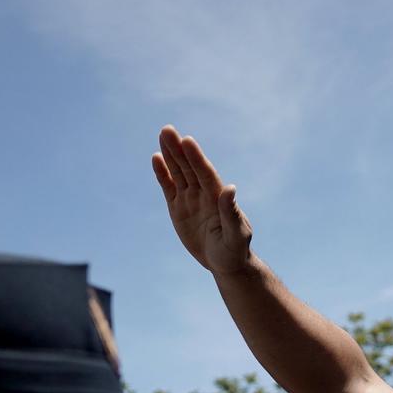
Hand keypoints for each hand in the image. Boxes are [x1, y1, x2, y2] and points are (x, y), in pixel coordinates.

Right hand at [151, 126, 253, 274]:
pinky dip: (163, 174)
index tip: (187, 141)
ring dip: (170, 155)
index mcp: (217, 198)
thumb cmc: (235, 249)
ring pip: (179, 173)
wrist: (226, 262)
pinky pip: (169, 187)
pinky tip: (157, 158)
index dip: (196, 157)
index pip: (205, 173)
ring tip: (162, 135)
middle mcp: (203, 194)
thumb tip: (230, 189)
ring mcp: (190, 199)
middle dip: (178, 149)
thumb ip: (231, 212)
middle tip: (167, 129)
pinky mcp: (179, 208)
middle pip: (189, 168)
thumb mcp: (236, 234)